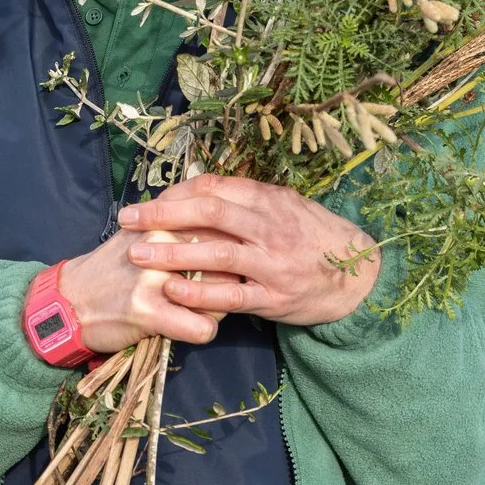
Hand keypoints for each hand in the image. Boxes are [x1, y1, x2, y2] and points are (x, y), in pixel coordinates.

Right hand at [54, 228, 237, 354]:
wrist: (71, 300)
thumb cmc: (114, 267)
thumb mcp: (143, 232)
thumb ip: (179, 220)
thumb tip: (222, 210)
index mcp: (164, 222)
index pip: (223, 230)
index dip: (231, 249)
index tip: (223, 261)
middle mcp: (161, 245)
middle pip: (228, 263)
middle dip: (228, 280)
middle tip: (210, 290)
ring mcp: (154, 279)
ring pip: (222, 297)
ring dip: (216, 308)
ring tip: (193, 309)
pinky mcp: (149, 313)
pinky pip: (203, 328)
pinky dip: (200, 332)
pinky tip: (184, 328)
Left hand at [117, 175, 380, 326]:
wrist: (357, 276)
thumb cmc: (311, 236)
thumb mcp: (284, 206)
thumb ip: (245, 198)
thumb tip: (197, 186)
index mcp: (270, 200)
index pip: (215, 187)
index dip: (176, 192)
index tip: (148, 201)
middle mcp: (270, 227)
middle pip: (210, 212)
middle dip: (163, 214)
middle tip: (127, 219)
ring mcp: (273, 263)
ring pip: (216, 253)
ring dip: (172, 252)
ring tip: (137, 254)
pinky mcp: (274, 298)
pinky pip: (231, 295)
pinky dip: (199, 292)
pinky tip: (170, 290)